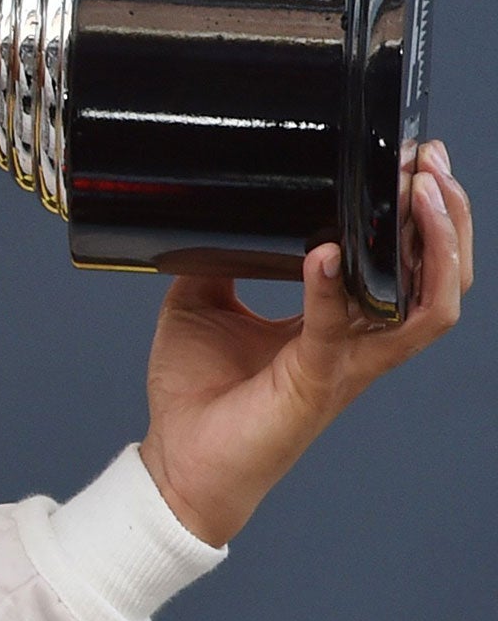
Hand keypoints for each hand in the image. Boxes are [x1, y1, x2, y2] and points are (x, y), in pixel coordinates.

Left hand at [140, 140, 471, 545]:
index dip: (423, 213)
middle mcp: (359, 342)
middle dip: (447, 215)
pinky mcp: (313, 382)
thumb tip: (216, 208)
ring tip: (417, 192)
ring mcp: (345, 364)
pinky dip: (335, 287)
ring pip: (424, 304)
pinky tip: (326, 251)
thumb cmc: (194, 396)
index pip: (407, 261)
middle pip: (438, 276)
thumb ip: (218, 257)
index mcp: (342, 321)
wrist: (173, 460)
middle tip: (428, 162)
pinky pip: (338, 330)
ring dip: (431, 246)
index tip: (413, 160)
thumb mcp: (200, 304)